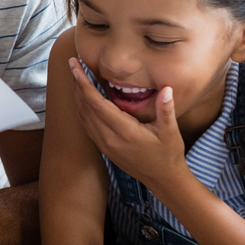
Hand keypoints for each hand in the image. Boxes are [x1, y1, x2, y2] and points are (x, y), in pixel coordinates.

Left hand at [66, 58, 187, 191]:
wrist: (163, 180)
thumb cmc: (168, 154)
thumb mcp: (171, 132)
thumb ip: (166, 109)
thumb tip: (166, 89)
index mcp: (124, 132)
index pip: (96, 103)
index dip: (83, 83)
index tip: (76, 66)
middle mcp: (109, 138)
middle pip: (85, 107)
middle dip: (77, 84)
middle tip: (73, 64)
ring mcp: (104, 144)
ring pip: (83, 116)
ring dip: (77, 96)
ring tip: (76, 76)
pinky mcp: (103, 148)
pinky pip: (86, 125)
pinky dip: (81, 109)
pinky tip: (82, 98)